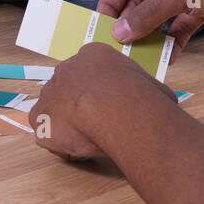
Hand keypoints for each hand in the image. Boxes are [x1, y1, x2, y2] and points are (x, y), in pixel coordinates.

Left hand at [30, 44, 176, 159]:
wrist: (113, 106)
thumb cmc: (138, 95)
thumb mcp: (153, 85)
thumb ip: (150, 91)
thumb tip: (163, 101)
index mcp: (93, 55)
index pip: (91, 70)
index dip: (100, 90)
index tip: (109, 105)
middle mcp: (66, 68)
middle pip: (70, 87)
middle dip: (80, 104)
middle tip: (97, 123)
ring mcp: (49, 91)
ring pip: (56, 108)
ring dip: (68, 122)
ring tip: (87, 138)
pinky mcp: (39, 117)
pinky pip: (45, 132)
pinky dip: (57, 142)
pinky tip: (76, 148)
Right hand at [97, 0, 203, 57]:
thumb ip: (149, 13)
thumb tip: (120, 31)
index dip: (111, 0)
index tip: (100, 24)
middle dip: (130, 20)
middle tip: (117, 46)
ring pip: (158, 11)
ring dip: (150, 31)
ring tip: (137, 55)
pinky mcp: (201, 2)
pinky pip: (178, 22)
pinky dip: (172, 38)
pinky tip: (167, 57)